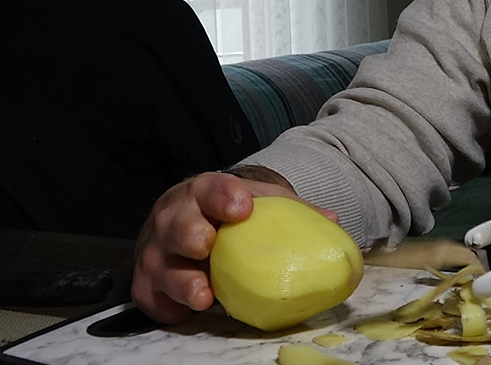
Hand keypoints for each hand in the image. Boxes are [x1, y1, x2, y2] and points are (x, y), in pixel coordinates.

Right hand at [130, 169, 319, 323]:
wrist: (195, 221)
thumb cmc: (232, 214)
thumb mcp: (261, 203)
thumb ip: (293, 211)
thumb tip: (332, 222)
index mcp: (203, 192)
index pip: (210, 188)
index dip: (223, 196)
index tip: (243, 208)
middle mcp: (173, 218)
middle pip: (175, 225)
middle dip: (189, 233)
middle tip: (208, 244)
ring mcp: (156, 250)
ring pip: (159, 264)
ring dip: (181, 280)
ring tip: (204, 295)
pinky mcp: (148, 281)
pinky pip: (149, 295)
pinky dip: (165, 305)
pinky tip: (184, 313)